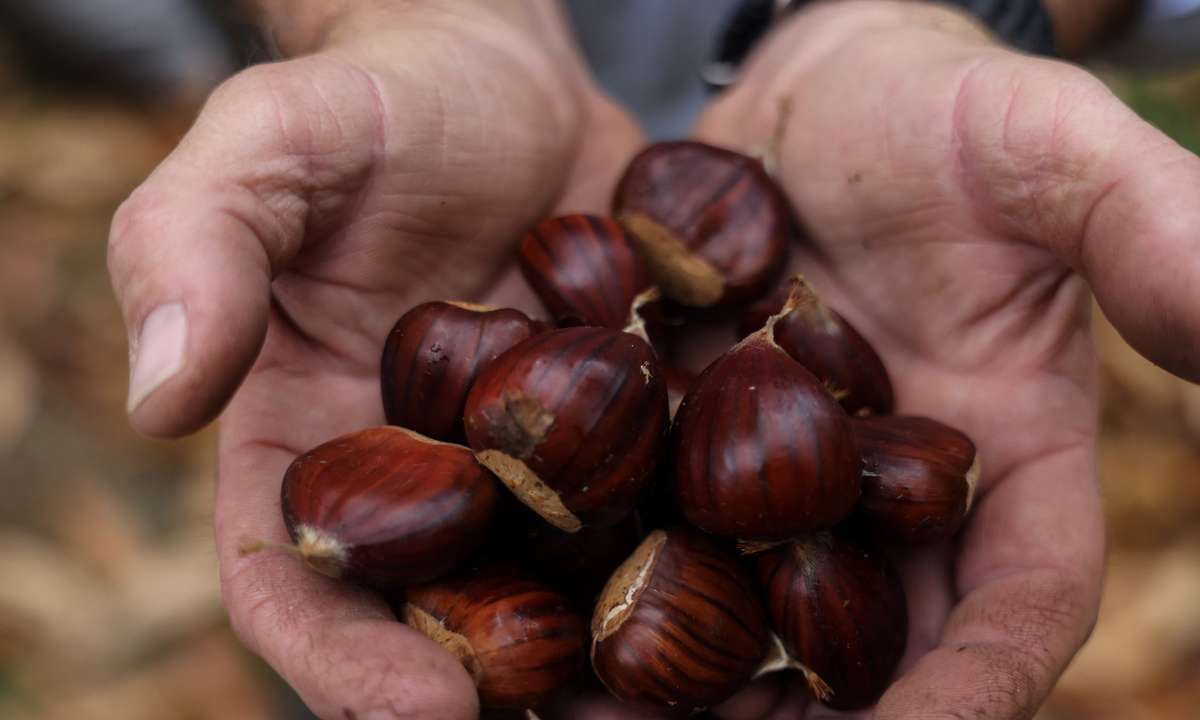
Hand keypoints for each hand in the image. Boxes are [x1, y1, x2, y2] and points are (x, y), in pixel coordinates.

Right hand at [107, 2, 643, 716]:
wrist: (501, 75)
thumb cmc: (372, 104)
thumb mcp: (270, 145)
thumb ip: (194, 246)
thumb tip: (155, 397)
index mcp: (307, 442)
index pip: (297, 585)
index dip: (342, 662)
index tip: (424, 709)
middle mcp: (420, 479)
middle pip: (437, 619)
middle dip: (492, 690)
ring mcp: (531, 464)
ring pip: (559, 587)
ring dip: (607, 656)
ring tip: (682, 700)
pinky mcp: (623, 427)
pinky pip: (657, 504)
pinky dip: (697, 554)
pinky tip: (760, 586)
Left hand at [681, 2, 1199, 717]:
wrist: (817, 88)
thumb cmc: (948, 108)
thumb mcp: (1050, 143)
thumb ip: (1143, 227)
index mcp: (1005, 456)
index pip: (1018, 605)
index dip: (982, 689)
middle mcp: (894, 496)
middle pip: (872, 646)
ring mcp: (784, 479)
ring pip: (752, 615)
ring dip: (700, 687)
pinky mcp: (691, 443)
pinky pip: (653, 535)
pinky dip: (613, 591)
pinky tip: (552, 631)